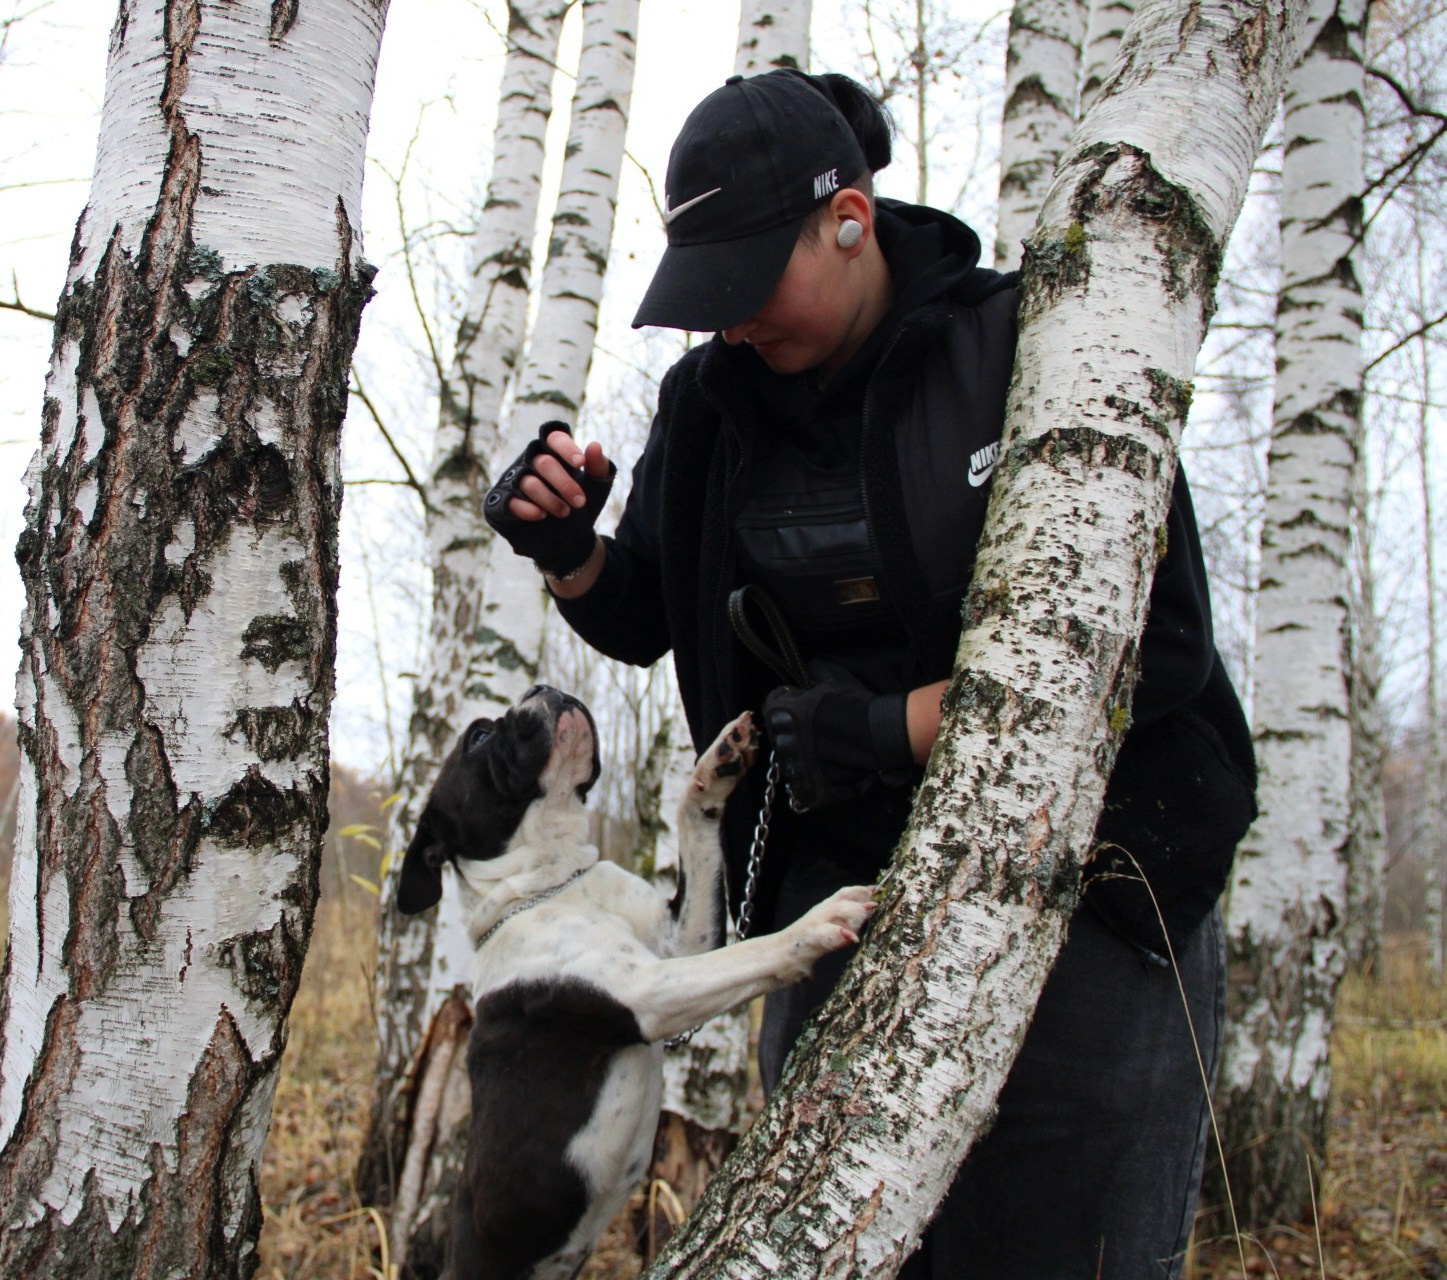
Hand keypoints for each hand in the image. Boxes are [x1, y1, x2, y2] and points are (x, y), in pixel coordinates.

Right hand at [483, 422, 615, 576]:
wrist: (569, 541)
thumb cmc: (580, 507)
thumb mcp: (597, 489)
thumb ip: (599, 467)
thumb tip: (594, 445)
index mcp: (553, 453)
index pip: (554, 437)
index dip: (565, 447)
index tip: (580, 463)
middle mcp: (529, 463)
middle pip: (543, 462)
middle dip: (565, 483)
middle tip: (580, 502)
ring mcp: (513, 482)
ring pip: (528, 482)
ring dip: (550, 499)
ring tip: (564, 512)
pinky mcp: (500, 502)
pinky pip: (509, 501)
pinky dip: (528, 508)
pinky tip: (541, 515)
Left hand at [762, 670, 913, 812]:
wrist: (880, 736)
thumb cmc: (855, 707)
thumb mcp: (827, 687)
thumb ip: (806, 690)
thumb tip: (802, 685)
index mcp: (780, 715)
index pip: (771, 707)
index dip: (787, 705)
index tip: (799, 707)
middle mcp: (781, 743)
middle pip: (779, 738)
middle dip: (792, 734)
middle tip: (815, 733)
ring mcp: (794, 770)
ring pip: (790, 764)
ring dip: (800, 759)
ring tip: (823, 755)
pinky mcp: (808, 791)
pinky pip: (801, 788)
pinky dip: (811, 782)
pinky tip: (826, 772)